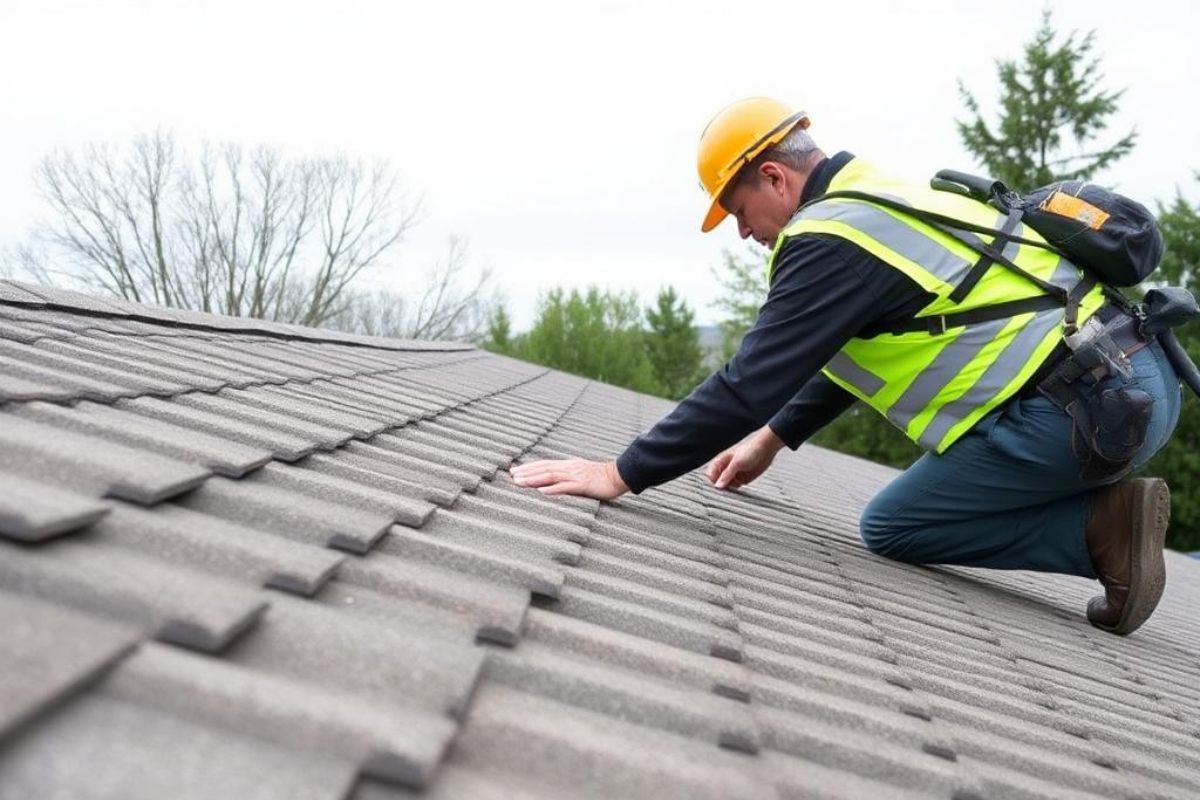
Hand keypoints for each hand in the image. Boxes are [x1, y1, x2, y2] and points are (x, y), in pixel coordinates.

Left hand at [510, 459, 629, 499]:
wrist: (620, 475)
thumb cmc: (602, 477)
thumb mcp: (582, 473)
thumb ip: (568, 475)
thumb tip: (554, 480)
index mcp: (569, 465)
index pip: (545, 464)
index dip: (529, 467)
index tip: (515, 470)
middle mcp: (570, 468)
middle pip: (544, 468)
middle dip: (526, 472)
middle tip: (511, 476)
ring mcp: (576, 476)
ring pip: (550, 476)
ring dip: (534, 479)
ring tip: (520, 482)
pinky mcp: (583, 485)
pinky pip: (565, 487)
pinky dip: (553, 489)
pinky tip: (542, 492)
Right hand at [705, 427, 784, 489]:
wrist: (766, 449)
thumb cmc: (750, 451)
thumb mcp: (737, 463)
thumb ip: (727, 475)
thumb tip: (717, 486)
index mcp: (721, 462)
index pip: (710, 475)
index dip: (712, 482)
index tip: (716, 489)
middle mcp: (726, 469)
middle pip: (717, 482)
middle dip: (720, 488)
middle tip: (723, 493)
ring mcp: (734, 474)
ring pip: (726, 486)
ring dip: (728, 490)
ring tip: (732, 492)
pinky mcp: (742, 479)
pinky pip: (735, 487)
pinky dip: (735, 490)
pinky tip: (738, 491)